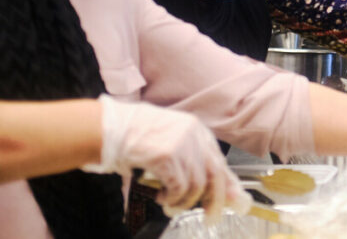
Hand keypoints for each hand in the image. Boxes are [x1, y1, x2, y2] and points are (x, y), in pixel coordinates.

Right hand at [82, 95, 247, 219]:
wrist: (109, 128)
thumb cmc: (136, 137)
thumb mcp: (170, 142)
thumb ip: (191, 160)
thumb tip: (212, 186)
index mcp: (197, 130)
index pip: (220, 161)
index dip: (230, 184)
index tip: (238, 202)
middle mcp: (194, 134)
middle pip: (215, 174)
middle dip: (216, 200)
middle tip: (211, 218)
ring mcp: (181, 143)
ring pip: (196, 185)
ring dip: (184, 202)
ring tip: (171, 206)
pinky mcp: (167, 155)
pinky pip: (179, 187)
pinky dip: (173, 198)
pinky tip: (162, 198)